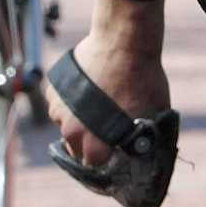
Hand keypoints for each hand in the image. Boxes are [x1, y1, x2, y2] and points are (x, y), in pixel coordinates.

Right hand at [45, 0, 167, 169]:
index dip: (104, 161)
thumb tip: (141, 149)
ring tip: (97, 107)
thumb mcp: (151, 116)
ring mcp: (60, 107)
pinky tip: (88, 90)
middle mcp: (71, 129)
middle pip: (75, 148)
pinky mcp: (54, 88)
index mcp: (93, 142)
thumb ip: (140, 137)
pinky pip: (61, 103)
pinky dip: (71, 101)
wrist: (123, 42)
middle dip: (88, 145)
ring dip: (78, 121)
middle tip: (104, 133)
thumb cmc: (141, 80)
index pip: (92, 164)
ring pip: (66, 124)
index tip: (111, 155)